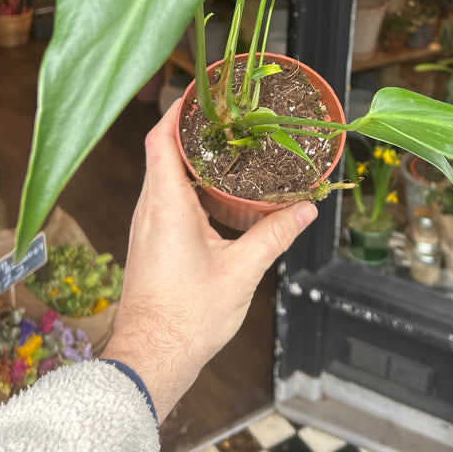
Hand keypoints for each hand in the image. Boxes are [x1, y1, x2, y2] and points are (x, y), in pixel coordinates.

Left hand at [100, 100, 317, 420]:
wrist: (152, 359)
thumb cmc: (187, 319)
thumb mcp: (242, 272)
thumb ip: (275, 235)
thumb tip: (306, 209)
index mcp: (166, 205)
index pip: (161, 139)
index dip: (178, 110)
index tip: (202, 92)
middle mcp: (150, 209)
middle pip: (163, 151)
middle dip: (193, 130)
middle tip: (229, 117)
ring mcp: (147, 227)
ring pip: (164, 176)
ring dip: (191, 158)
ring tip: (230, 149)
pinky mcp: (151, 243)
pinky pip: (166, 199)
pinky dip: (190, 185)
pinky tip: (218, 195)